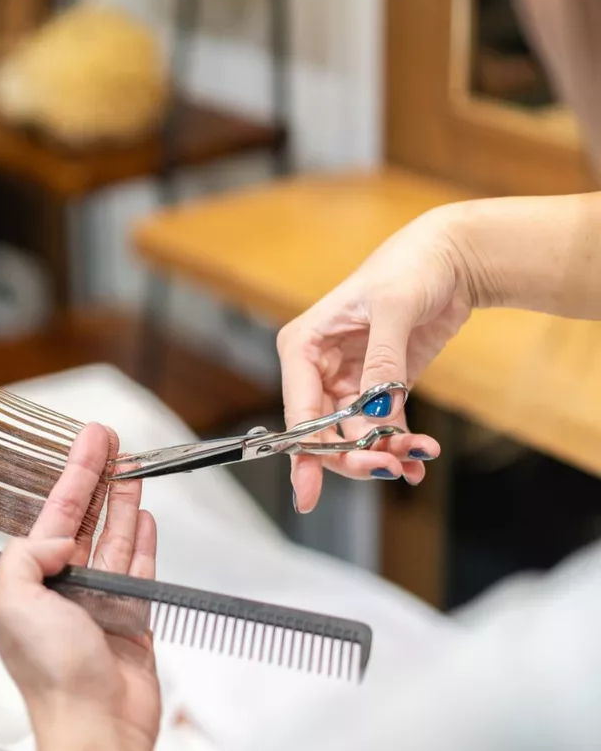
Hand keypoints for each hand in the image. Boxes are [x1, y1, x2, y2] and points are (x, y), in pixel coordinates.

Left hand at [0, 424, 158, 750]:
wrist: (95, 725)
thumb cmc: (52, 677)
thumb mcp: (14, 602)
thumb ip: (26, 555)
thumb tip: (58, 536)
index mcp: (32, 581)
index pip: (57, 513)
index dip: (75, 474)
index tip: (91, 441)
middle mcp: (65, 587)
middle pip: (86, 519)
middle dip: (99, 477)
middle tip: (112, 441)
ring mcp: (100, 602)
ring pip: (115, 539)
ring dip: (123, 502)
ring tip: (133, 468)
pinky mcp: (131, 620)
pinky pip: (140, 570)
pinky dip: (143, 542)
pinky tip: (144, 517)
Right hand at [276, 207, 471, 511]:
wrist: (452, 259)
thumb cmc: (410, 267)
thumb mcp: (393, 309)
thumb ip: (382, 361)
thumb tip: (376, 411)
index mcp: (304, 346)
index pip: (299, 411)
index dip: (304, 452)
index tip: (307, 491)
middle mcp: (319, 368)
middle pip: (324, 432)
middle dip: (353, 456)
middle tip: (389, 468)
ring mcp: (349, 380)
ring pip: (354, 436)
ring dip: (384, 452)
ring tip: (417, 456)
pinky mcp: (379, 387)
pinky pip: (381, 428)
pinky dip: (399, 446)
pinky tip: (419, 456)